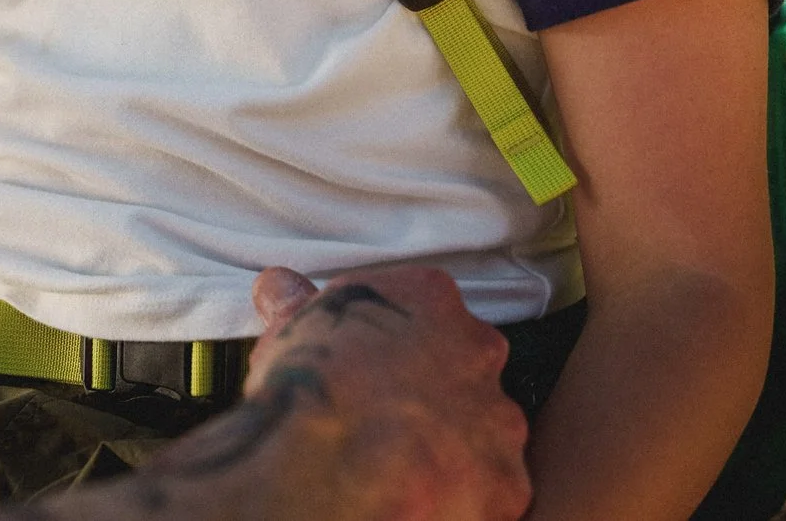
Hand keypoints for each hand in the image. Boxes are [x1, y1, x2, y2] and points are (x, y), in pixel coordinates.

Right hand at [227, 266, 531, 520]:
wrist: (333, 464)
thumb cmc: (311, 387)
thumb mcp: (292, 331)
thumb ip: (297, 306)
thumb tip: (279, 288)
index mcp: (429, 298)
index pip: (423, 305)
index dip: (393, 338)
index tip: (369, 360)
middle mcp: (477, 351)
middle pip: (464, 366)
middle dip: (432, 391)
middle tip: (384, 416)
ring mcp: (500, 419)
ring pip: (483, 429)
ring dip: (450, 444)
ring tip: (398, 465)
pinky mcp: (506, 483)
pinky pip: (490, 489)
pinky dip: (460, 495)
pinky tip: (418, 497)